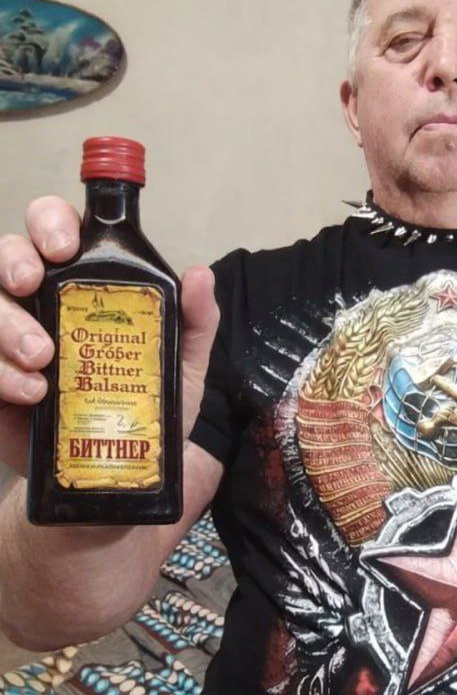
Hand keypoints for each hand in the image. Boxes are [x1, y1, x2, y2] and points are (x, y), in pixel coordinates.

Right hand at [0, 195, 218, 476]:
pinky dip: (0, 372)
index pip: (53, 228)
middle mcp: (38, 301)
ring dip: (6, 323)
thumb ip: (193, 321)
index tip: (64, 248)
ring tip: (43, 357)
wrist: (116, 470)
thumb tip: (199, 276)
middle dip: (13, 261)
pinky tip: (32, 392)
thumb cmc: (141, 405)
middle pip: (5, 254)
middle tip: (33, 284)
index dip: (50, 223)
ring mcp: (8, 338)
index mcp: (81, 282)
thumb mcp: (178, 364)